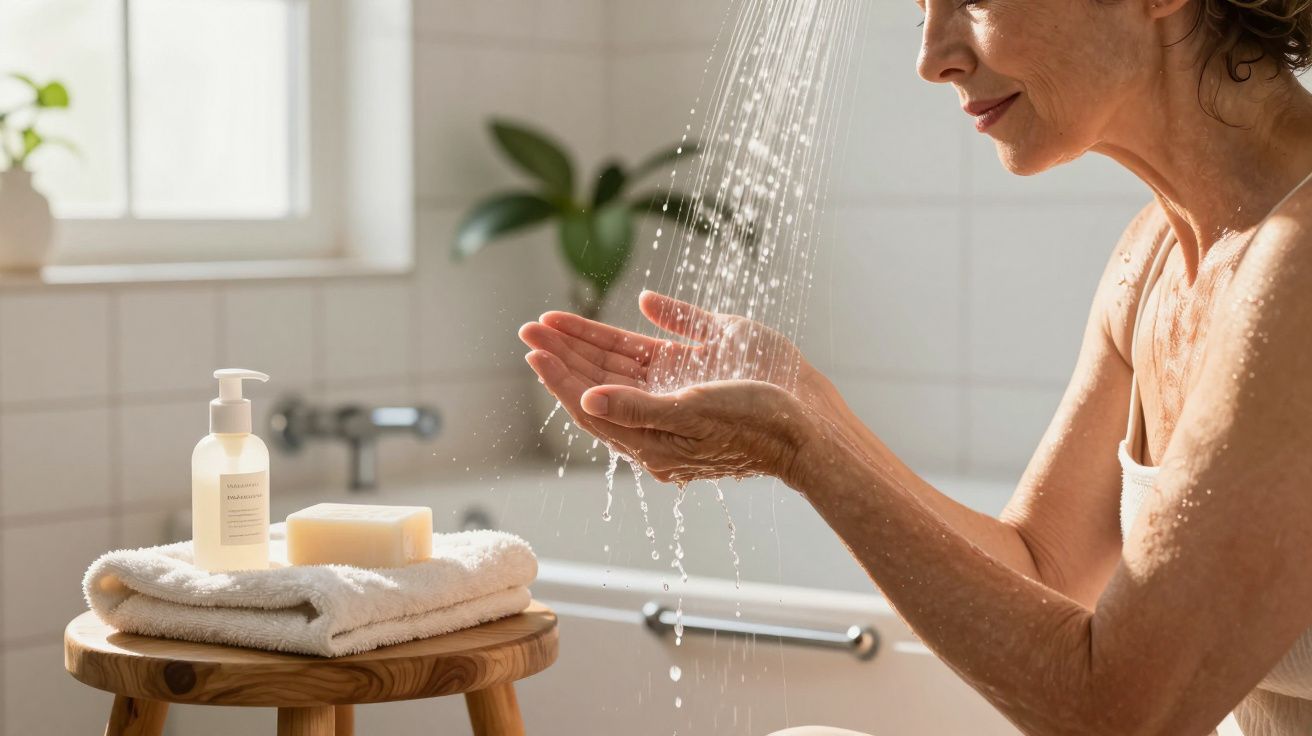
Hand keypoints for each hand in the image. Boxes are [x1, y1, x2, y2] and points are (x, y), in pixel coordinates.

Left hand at [518, 291, 820, 483]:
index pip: (592, 402)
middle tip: (528, 329)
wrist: (810, 420)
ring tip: (548, 323)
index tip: (534, 351)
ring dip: (584, 343)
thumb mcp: (693, 414)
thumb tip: (589, 399)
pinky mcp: (699, 367)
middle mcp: (658, 411)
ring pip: (619, 364)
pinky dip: (638, 330)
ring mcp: (677, 388)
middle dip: (563, 355)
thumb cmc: (755, 424)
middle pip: (598, 380)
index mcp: (651, 435)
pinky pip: (656, 349)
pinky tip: (619, 315)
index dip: (561, 376)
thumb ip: (638, 406)